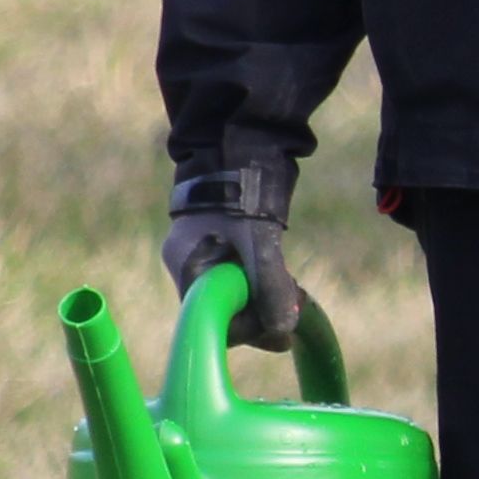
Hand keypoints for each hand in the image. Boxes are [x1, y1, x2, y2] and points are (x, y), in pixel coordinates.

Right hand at [160, 161, 302, 351]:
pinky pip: (238, 278)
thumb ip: (269, 287)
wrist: (240, 148)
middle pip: (222, 310)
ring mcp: (201, 254)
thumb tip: (282, 331)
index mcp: (186, 266)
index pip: (210, 320)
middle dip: (259, 311)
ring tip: (292, 287)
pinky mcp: (217, 246)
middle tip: (292, 301)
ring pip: (234, 295)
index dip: (246, 328)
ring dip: (264, 296)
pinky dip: (261, 280)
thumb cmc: (243, 195)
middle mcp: (187, 265)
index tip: (277, 325)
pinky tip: (283, 275)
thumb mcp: (259, 243)